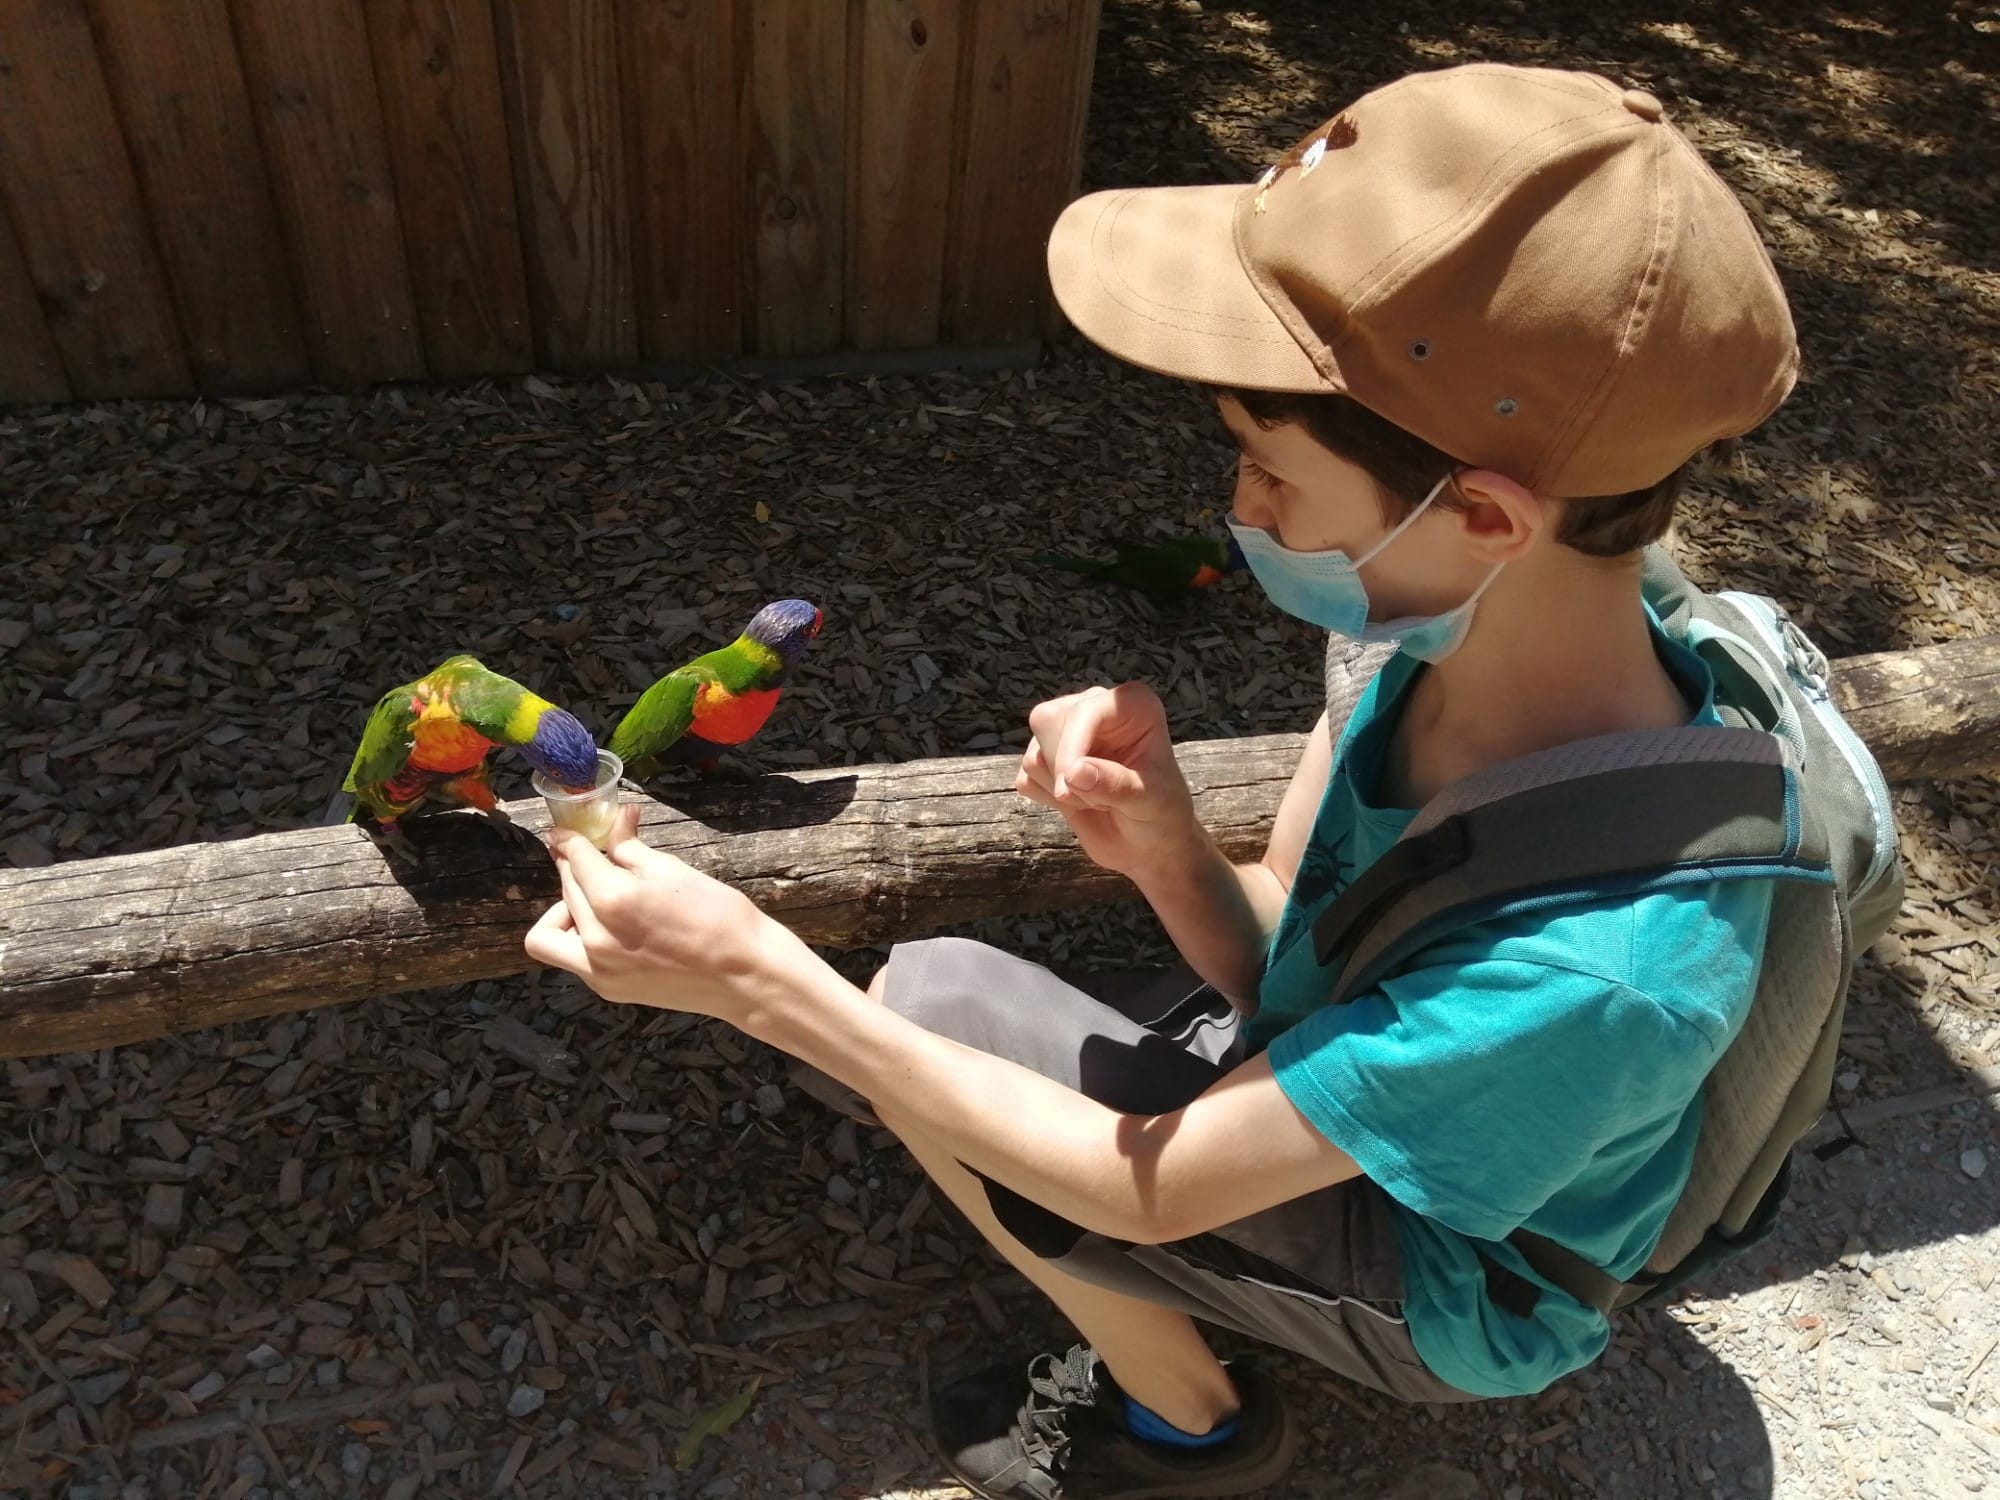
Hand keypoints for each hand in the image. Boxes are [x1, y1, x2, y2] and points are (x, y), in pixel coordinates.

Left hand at [524, 805, 794, 1020]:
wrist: (745, 974)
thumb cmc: (718, 916)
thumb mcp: (673, 870)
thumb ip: (631, 847)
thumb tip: (618, 817)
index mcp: (613, 899)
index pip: (574, 858)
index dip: (568, 839)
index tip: (566, 832)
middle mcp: (595, 937)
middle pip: (565, 889)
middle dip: (575, 868)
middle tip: (595, 857)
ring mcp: (598, 969)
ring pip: (553, 931)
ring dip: (565, 908)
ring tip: (598, 899)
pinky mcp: (607, 987)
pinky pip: (572, 958)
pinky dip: (579, 936)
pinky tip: (611, 926)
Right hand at [1017, 682, 1203, 877]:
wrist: (1148, 845)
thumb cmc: (1162, 815)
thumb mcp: (1150, 801)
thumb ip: (1116, 785)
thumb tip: (1073, 772)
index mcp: (1130, 705)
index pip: (1083, 711)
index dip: (1071, 746)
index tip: (1071, 787)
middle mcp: (1095, 709)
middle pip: (1046, 720)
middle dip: (1062, 767)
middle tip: (1097, 799)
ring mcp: (1068, 732)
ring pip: (1033, 751)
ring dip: (1057, 787)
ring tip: (1094, 800)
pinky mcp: (1047, 760)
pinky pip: (1025, 775)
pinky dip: (1045, 796)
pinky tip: (1077, 803)